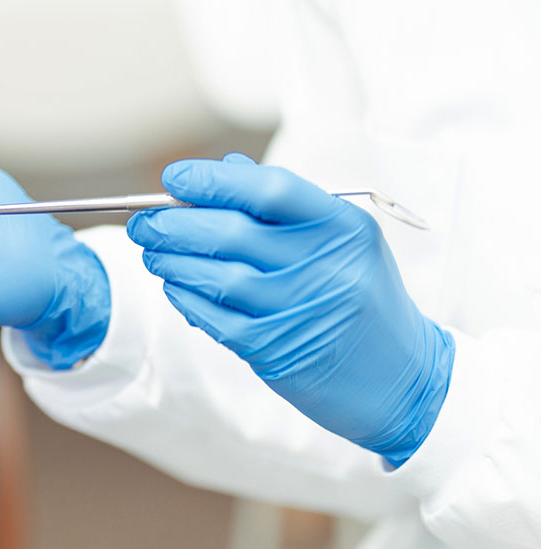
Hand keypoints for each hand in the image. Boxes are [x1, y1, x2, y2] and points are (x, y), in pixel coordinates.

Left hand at [126, 154, 454, 464]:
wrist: (403, 378)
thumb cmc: (362, 298)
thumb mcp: (342, 241)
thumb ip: (283, 205)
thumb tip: (225, 169)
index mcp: (342, 227)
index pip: (269, 189)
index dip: (212, 180)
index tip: (174, 177)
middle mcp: (323, 265)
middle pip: (229, 232)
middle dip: (172, 222)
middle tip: (145, 221)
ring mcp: (299, 309)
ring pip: (214, 275)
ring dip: (170, 260)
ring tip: (152, 251)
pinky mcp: (276, 348)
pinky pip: (213, 317)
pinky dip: (183, 298)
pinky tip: (174, 286)